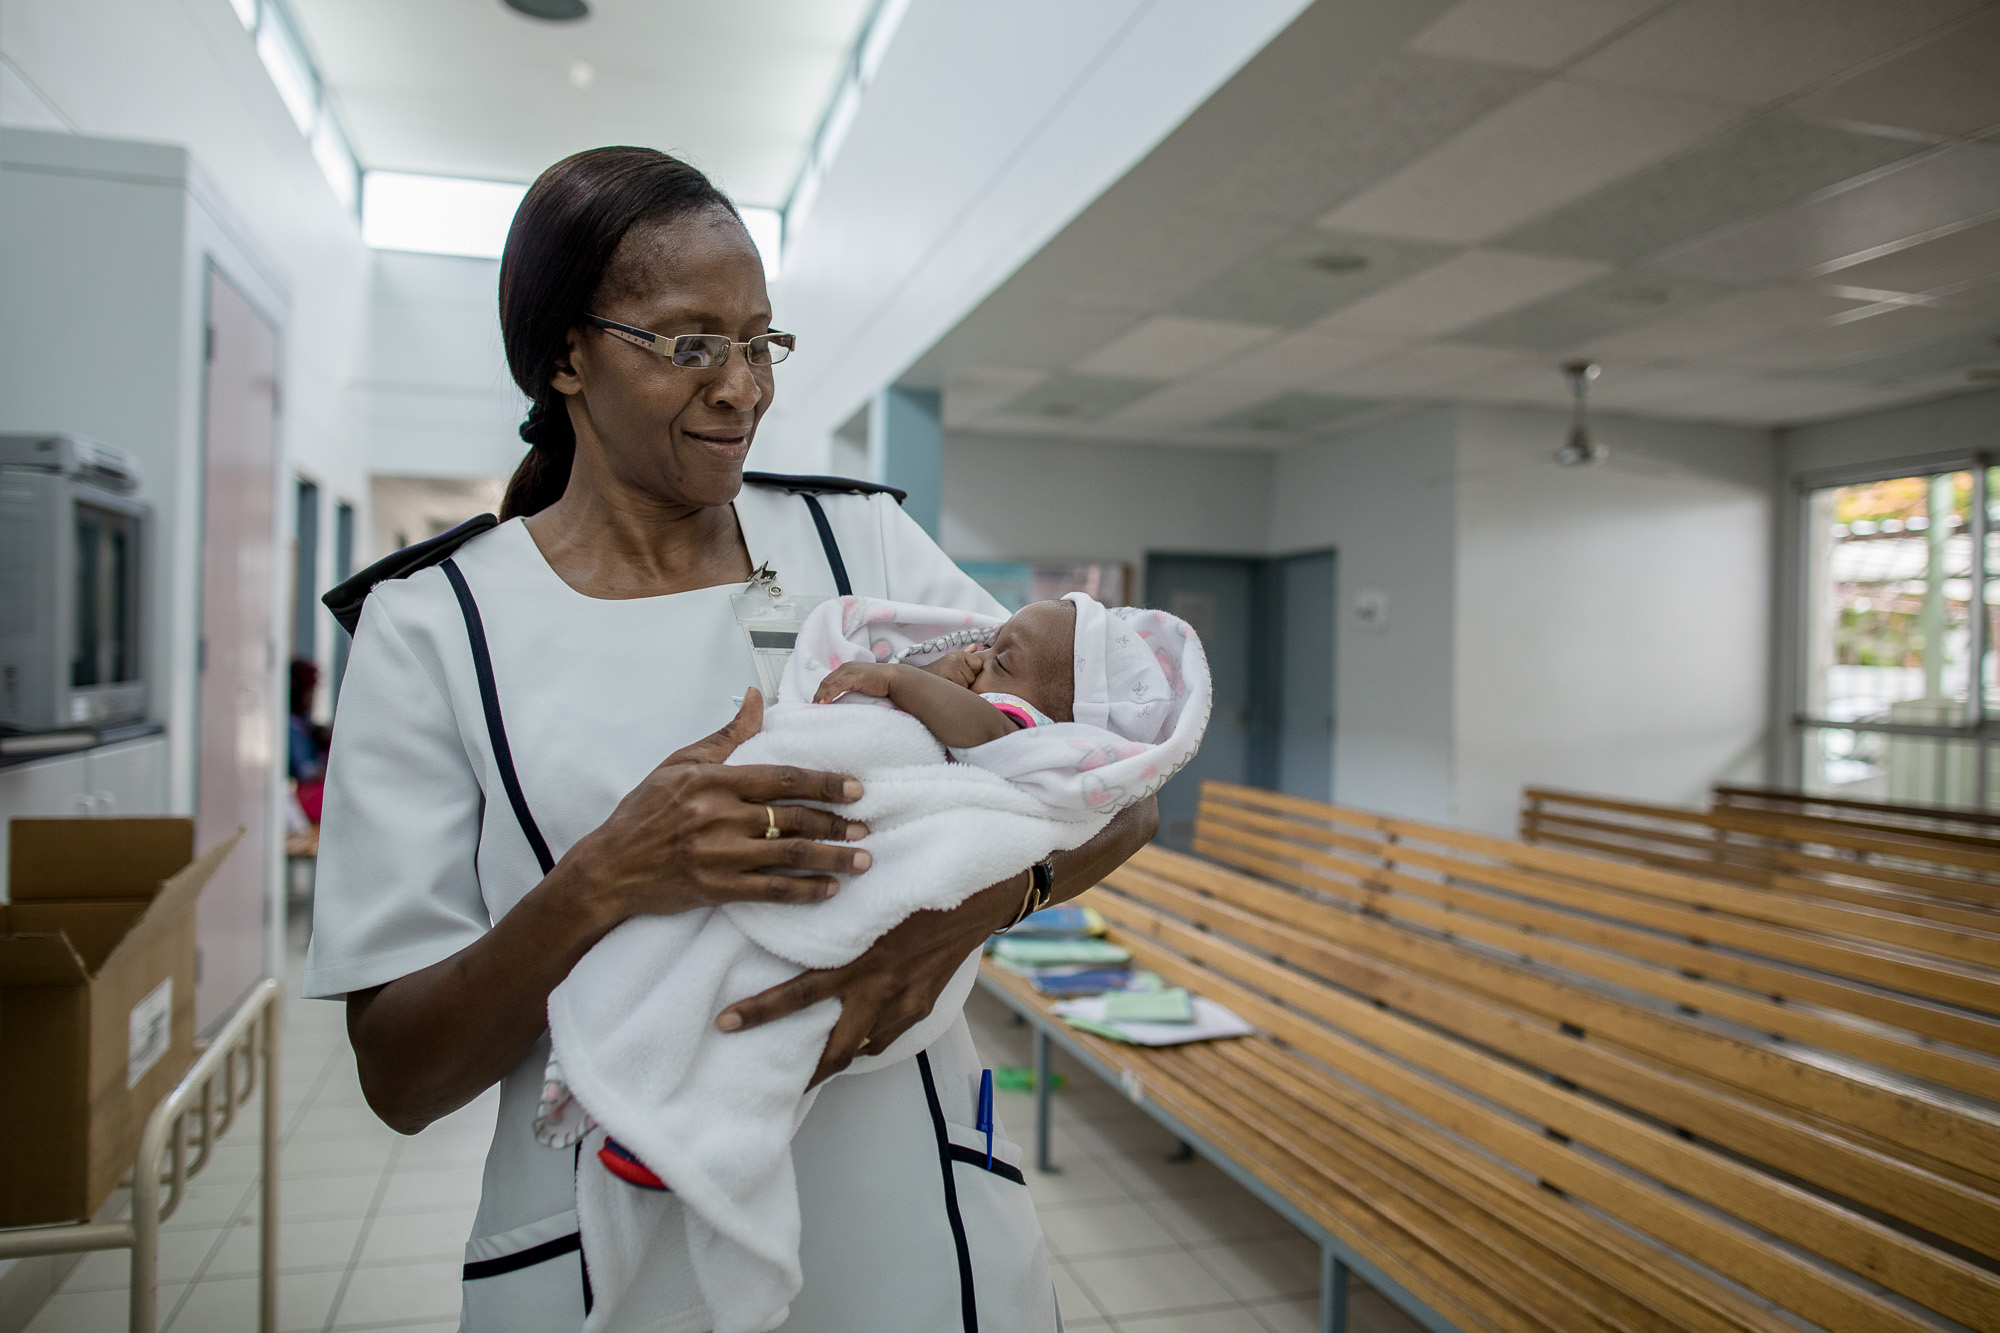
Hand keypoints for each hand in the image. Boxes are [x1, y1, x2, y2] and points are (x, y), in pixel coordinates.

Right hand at [565, 689, 871, 924]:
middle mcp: (718, 817)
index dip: (823, 783)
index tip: (855, 788)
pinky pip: (772, 890)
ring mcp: (718, 856)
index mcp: (713, 782)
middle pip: (792, 817)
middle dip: (836, 822)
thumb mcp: (680, 764)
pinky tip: (830, 889)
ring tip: (863, 857)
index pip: (780, 779)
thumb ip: (726, 736)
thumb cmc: (644, 812)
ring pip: (789, 855)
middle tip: (866, 825)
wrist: (609, 867)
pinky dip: (805, 890)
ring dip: (832, 857)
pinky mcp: (716, 889)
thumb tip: (755, 697)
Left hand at [719, 876, 1022, 1085]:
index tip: (725, 1022)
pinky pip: (886, 1036)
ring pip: (860, 1049)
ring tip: (807, 1070)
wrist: (979, 893)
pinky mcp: (922, 1006)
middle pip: (832, 1048)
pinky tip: (853, 1038)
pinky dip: (866, 1041)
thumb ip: (835, 917)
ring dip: (833, 1061)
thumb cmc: (918, 881)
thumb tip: (796, 920)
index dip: (760, 1012)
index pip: (798, 993)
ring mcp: (905, 1003)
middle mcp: (880, 988)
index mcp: (860, 958)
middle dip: (801, 1071)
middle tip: (767, 1079)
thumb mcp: (870, 893)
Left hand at [813, 660, 903, 703]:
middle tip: (812, 707)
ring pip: (829, 683)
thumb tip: (841, 702)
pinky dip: (829, 694)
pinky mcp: (855, 677)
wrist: (895, 679)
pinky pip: (837, 686)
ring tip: (816, 707)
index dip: (820, 692)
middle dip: (818, 695)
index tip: (816, 703)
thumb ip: (851, 689)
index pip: (828, 681)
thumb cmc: (880, 684)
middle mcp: (846, 668)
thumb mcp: (861, 685)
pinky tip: (824, 703)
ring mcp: (850, 671)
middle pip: (826, 682)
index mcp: (846, 669)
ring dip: (821, 696)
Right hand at [919, 648, 981, 689]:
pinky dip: (953, 691)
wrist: (919, 679)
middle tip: (951, 679)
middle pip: (972, 677)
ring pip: (966, 685)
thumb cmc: (939, 671)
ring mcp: (949, 667)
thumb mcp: (951, 660)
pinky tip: (944, 687)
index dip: (971, 672)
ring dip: (958, 688)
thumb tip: (975, 647)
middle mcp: (954, 658)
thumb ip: (965, 654)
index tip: (959, 672)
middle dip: (964, 682)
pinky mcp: (944, 677)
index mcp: (958, 653)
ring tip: (947, 683)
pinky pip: (958, 690)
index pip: (978, 665)